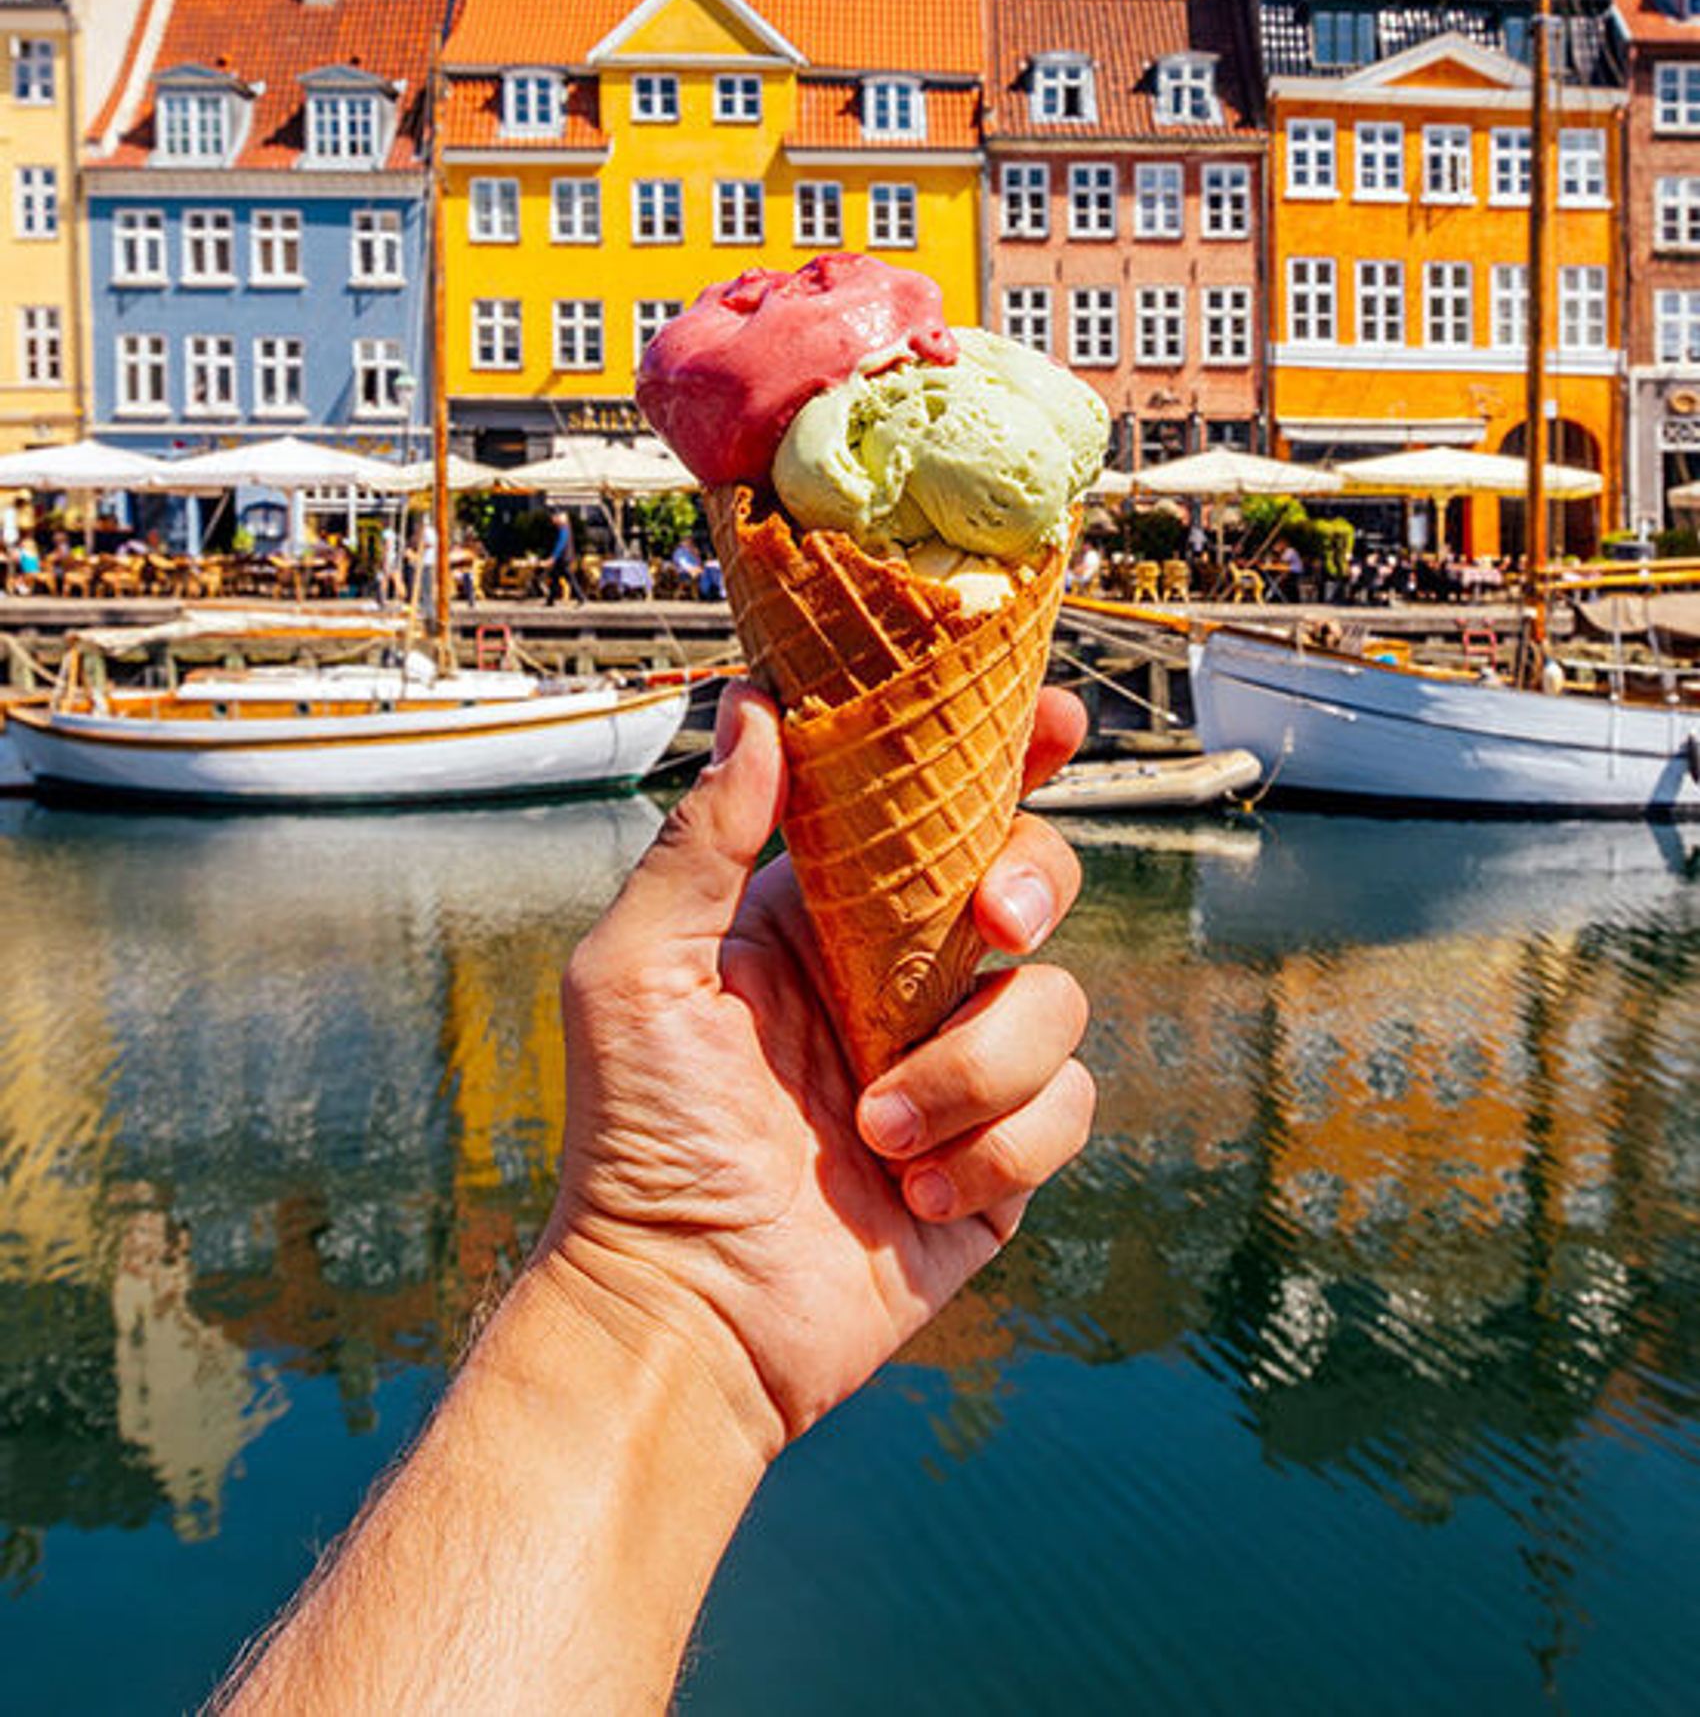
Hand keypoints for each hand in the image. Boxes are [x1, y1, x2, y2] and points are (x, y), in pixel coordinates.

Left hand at [538, 680, 1093, 1458]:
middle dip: (1030, 882)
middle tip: (987, 927)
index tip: (1048, 714)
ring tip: (878, 1130)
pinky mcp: (1001, 1160)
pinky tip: (912, 1191)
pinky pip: (1067, 1110)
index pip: (929, 805)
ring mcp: (958, 1068)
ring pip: (1055, 1001)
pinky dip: (997, 1146)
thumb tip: (755, 704)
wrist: (686, 1315)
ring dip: (975, 1066)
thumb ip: (701, 841)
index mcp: (825, 918)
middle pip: (1029, 876)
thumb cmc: (634, 1141)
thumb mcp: (637, 973)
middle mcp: (901, 980)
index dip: (998, 748)